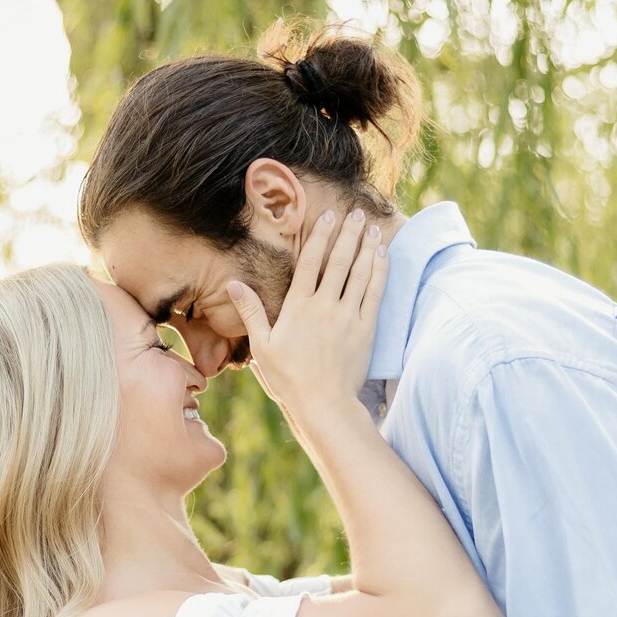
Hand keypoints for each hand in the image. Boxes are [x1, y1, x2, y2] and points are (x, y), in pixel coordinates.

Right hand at [226, 208, 386, 435]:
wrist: (323, 404)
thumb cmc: (288, 377)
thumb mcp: (262, 345)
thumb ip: (250, 312)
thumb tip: (232, 284)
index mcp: (298, 307)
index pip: (310, 262)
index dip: (319, 236)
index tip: (327, 217)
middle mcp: (324, 306)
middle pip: (339, 261)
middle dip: (348, 233)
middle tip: (356, 212)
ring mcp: (347, 317)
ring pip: (360, 273)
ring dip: (367, 246)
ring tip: (372, 226)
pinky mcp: (365, 329)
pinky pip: (375, 293)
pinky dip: (380, 271)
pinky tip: (383, 255)